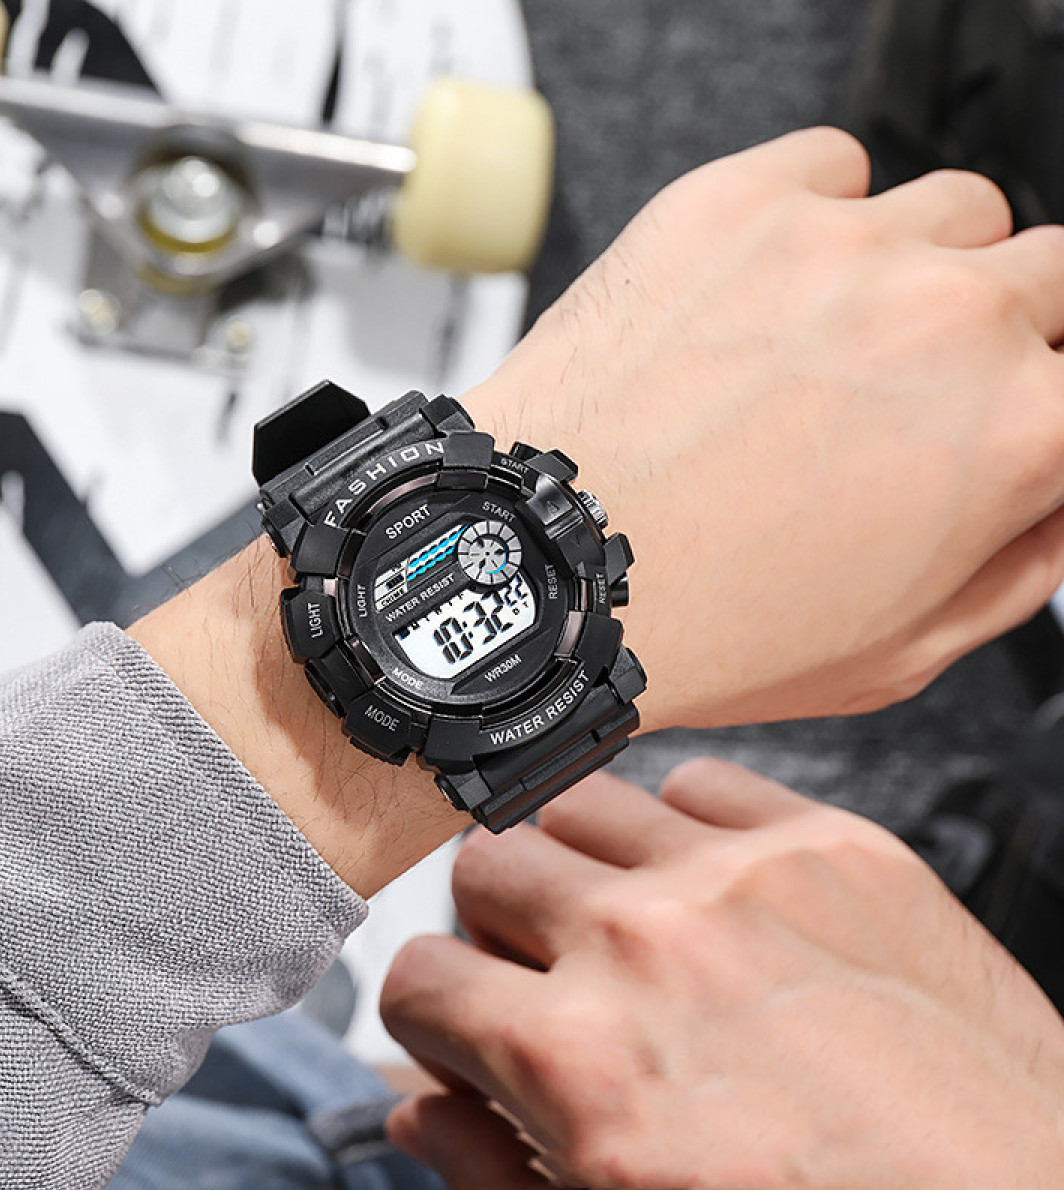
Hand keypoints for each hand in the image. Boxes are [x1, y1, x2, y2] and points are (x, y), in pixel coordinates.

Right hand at [381, 761, 1063, 1189]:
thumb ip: (495, 1175)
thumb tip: (422, 1105)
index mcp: (581, 1063)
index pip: (417, 979)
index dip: (431, 1016)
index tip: (466, 1024)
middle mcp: (647, 946)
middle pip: (485, 866)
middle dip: (497, 928)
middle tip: (549, 974)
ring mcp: (742, 878)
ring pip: (574, 802)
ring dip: (581, 865)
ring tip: (629, 925)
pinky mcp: (830, 843)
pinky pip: (696, 782)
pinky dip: (684, 829)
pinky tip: (713, 891)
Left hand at [465, 127, 1063, 727]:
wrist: (548, 570)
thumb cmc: (702, 622)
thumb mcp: (900, 651)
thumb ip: (1018, 566)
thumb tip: (1056, 503)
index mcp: (1014, 430)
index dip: (1044, 404)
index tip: (1010, 411)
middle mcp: (946, 316)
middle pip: (1048, 275)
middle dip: (1003, 333)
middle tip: (918, 387)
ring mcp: (840, 244)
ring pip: (953, 211)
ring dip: (919, 268)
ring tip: (831, 343)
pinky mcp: (737, 204)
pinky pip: (834, 165)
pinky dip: (821, 215)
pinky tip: (771, 290)